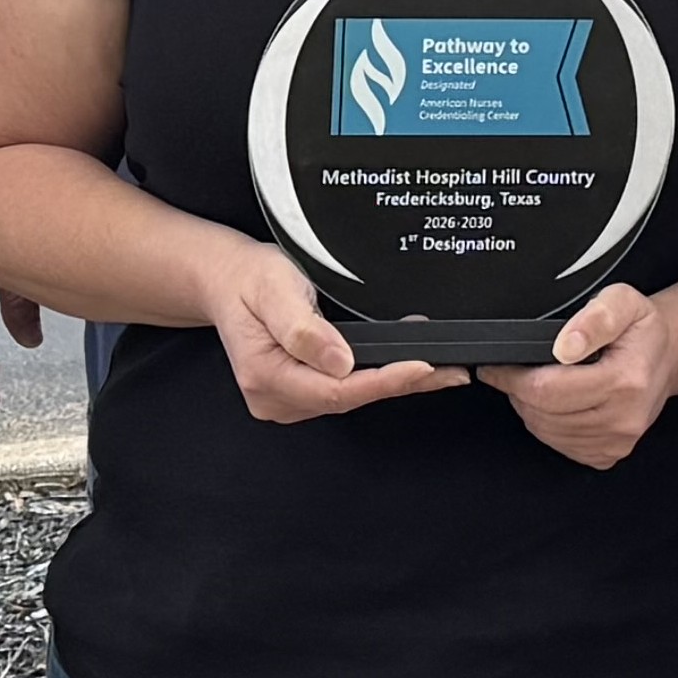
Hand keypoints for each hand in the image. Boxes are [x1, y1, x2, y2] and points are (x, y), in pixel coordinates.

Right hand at [204, 237, 458, 423]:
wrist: (226, 279)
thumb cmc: (247, 280)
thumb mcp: (275, 290)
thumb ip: (304, 328)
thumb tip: (339, 361)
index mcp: (266, 376)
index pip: (336, 390)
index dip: (384, 381)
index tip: (422, 368)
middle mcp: (275, 397)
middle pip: (348, 398)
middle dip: (400, 383)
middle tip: (450, 371)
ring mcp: (285, 398)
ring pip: (350, 397)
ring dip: (393, 382)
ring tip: (439, 368)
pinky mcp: (298, 391)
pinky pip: (343, 390)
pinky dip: (376, 377)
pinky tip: (404, 366)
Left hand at [494, 283, 675, 469]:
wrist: (667, 356)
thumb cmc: (642, 330)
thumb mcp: (622, 301)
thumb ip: (593, 319)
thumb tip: (565, 346)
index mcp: (626, 380)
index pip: (547, 391)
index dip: (512, 378)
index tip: (497, 367)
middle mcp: (624, 417)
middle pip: (542, 414)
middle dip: (521, 392)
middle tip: (523, 370)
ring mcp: (617, 440)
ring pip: (546, 432)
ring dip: (533, 409)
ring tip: (543, 383)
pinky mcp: (608, 454)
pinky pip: (560, 445)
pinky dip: (549, 425)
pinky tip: (560, 403)